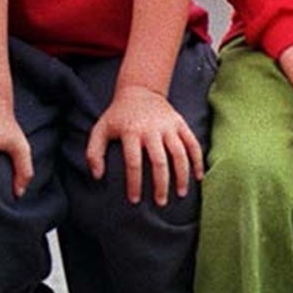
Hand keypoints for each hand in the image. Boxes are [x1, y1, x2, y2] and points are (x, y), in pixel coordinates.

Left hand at [86, 87, 203, 206]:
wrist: (139, 90)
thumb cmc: (118, 115)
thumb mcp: (100, 129)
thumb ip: (94, 153)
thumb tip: (97, 176)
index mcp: (130, 131)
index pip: (133, 162)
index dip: (134, 183)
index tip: (135, 200)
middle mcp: (151, 129)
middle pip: (159, 161)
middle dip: (161, 185)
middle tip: (160, 202)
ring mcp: (168, 126)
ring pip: (179, 154)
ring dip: (182, 176)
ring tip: (181, 194)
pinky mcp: (180, 123)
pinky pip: (192, 144)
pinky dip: (198, 160)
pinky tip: (198, 177)